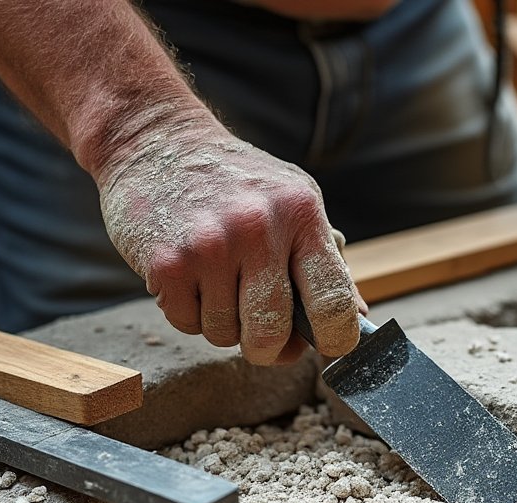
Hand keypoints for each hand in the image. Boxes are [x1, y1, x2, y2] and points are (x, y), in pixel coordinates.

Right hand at [96, 113, 364, 364]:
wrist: (156, 141)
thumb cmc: (237, 183)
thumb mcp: (294, 204)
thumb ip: (327, 263)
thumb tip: (360, 321)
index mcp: (301, 213)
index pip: (334, 302)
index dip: (337, 339)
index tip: (330, 345)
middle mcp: (257, 228)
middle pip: (271, 334)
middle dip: (268, 347)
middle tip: (262, 332)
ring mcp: (209, 246)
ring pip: (225, 335)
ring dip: (223, 323)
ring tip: (216, 281)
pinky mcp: (166, 262)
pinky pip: (187, 325)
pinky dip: (189, 313)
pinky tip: (189, 276)